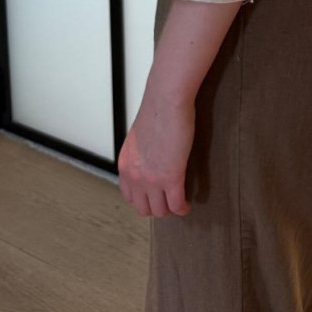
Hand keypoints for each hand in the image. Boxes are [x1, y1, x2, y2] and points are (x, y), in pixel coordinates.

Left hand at [118, 91, 195, 217]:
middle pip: (143, 208)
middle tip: (168, 201)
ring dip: (170, 209)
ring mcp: (152, 179)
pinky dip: (182, 208)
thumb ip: (141, 154)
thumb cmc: (157, 111)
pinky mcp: (171, 177)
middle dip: (157, 207)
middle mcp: (134, 176)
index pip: (129, 196)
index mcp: (125, 165)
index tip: (154, 197)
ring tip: (179, 203)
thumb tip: (149, 160)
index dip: (143, 199)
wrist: (166, 101)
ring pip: (160, 211)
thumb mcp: (139, 138)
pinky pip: (176, 204)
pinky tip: (186, 204)